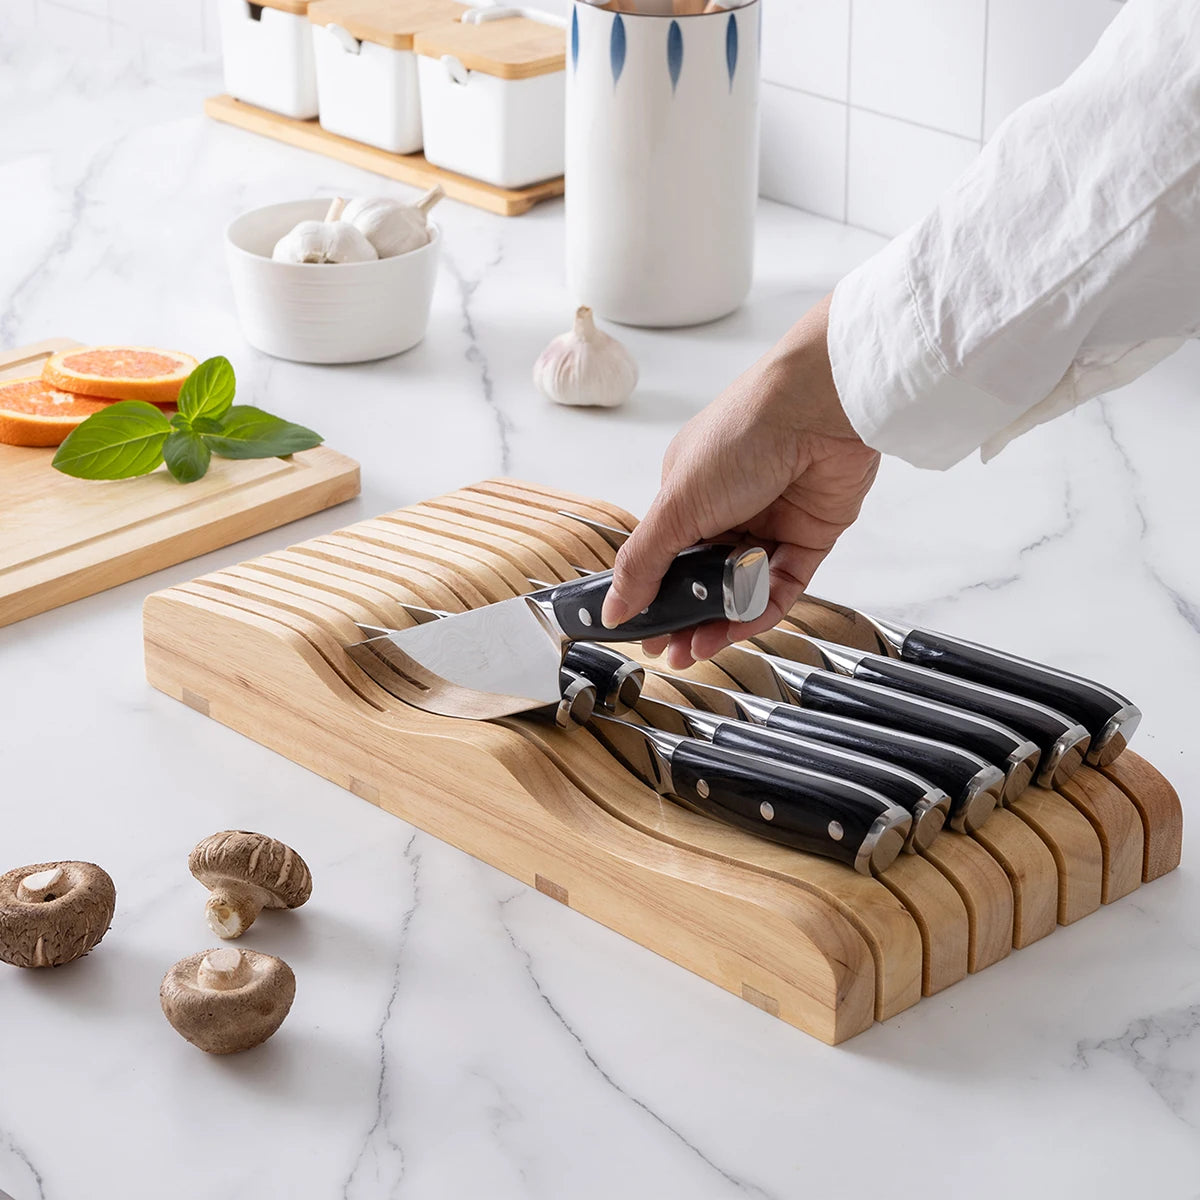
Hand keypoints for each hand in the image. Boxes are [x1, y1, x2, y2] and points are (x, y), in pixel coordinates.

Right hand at [600, 295, 879, 667]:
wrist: (819, 408)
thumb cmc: (744, 433)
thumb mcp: (676, 504)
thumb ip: (644, 563)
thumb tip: (615, 606)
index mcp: (687, 494)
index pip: (665, 558)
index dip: (655, 599)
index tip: (645, 634)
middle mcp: (728, 509)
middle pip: (705, 580)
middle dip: (686, 620)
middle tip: (672, 651)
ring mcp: (770, 523)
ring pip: (744, 588)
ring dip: (722, 621)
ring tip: (701, 646)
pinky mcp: (809, 536)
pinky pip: (783, 585)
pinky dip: (763, 609)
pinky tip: (741, 625)